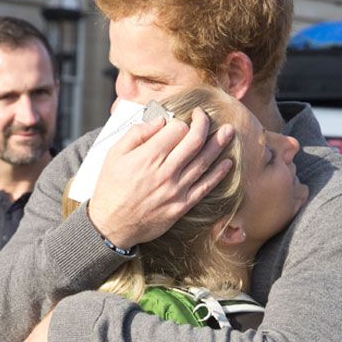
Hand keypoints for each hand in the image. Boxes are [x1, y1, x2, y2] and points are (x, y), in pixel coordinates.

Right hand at [88, 107, 234, 248]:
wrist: (112, 225)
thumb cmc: (111, 188)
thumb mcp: (114, 154)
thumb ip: (137, 133)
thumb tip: (160, 121)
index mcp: (149, 156)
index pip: (177, 129)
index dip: (182, 121)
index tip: (183, 119)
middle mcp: (166, 171)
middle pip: (195, 141)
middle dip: (205, 124)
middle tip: (207, 117)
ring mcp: (176, 190)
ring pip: (204, 162)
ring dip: (219, 144)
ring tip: (229, 132)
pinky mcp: (181, 206)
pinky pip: (205, 187)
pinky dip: (219, 173)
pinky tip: (227, 162)